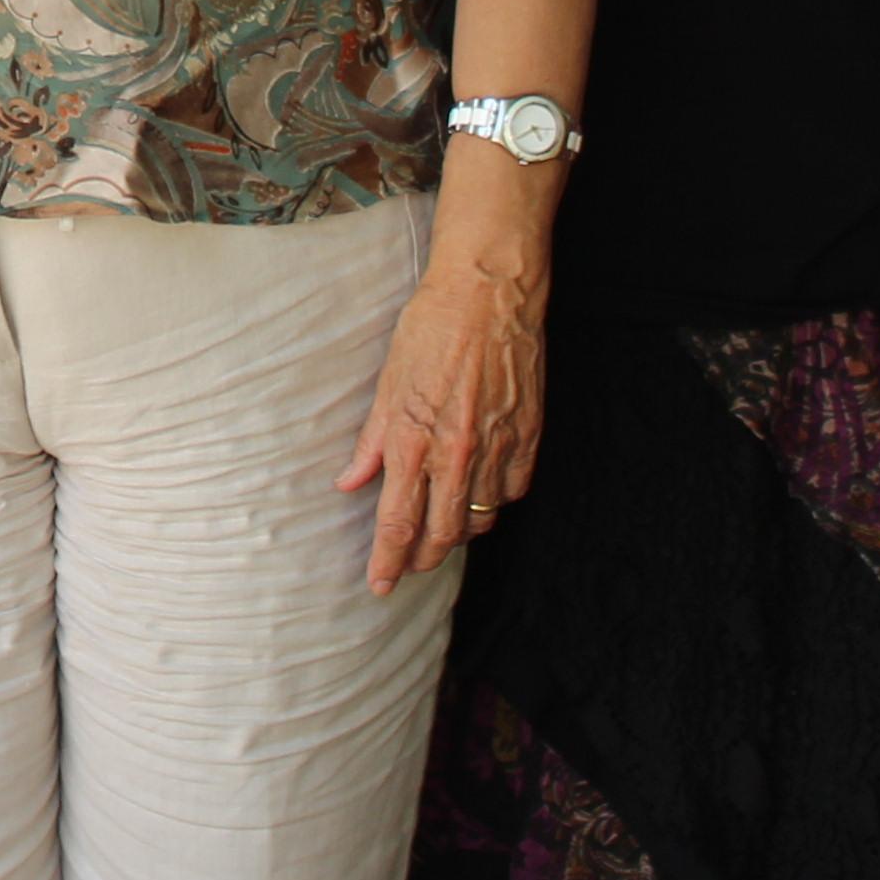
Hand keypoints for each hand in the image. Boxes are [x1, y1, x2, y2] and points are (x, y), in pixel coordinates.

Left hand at [338, 253, 547, 592]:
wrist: (489, 293)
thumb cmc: (432, 328)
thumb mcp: (387, 383)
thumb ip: (372, 441)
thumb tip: (350, 483)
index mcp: (414, 441)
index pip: (398, 524)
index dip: (388, 562)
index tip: (380, 585)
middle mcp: (457, 455)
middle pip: (442, 534)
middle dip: (422, 559)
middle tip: (409, 567)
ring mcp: (498, 449)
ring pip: (480, 519)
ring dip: (459, 532)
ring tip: (442, 530)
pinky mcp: (528, 437)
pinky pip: (513, 491)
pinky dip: (495, 502)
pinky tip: (481, 495)